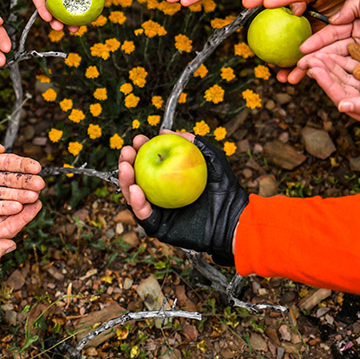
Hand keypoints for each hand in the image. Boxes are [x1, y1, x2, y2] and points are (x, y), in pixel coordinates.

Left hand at [0, 128, 44, 215]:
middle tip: (40, 185)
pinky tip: (16, 207)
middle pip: (8, 179)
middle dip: (25, 182)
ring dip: (18, 196)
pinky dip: (2, 207)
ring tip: (33, 197)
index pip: (7, 162)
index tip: (37, 168)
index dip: (22, 165)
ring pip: (2, 193)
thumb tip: (1, 148)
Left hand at [10, 0, 111, 30]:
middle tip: (75, 30)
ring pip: (52, 6)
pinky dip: (42, 10)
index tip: (91, 18)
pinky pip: (37, 0)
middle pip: (67, 4)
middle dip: (70, 19)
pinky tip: (47, 18)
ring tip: (60, 28)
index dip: (87, 7)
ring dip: (55, 18)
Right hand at [119, 133, 248, 264]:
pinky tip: (136, 190)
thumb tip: (165, 131)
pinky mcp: (160, 227)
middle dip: (126, 163)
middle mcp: (161, 194)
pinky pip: (145, 216)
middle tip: (127, 151)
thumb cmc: (225, 188)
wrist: (234, 218)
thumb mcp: (211, 158)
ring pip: (134, 197)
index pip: (150, 162)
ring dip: (125, 182)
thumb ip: (193, 142)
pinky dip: (137, 204)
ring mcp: (159, 211)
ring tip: (125, 168)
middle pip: (136, 178)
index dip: (141, 150)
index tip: (139, 139)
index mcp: (169, 178)